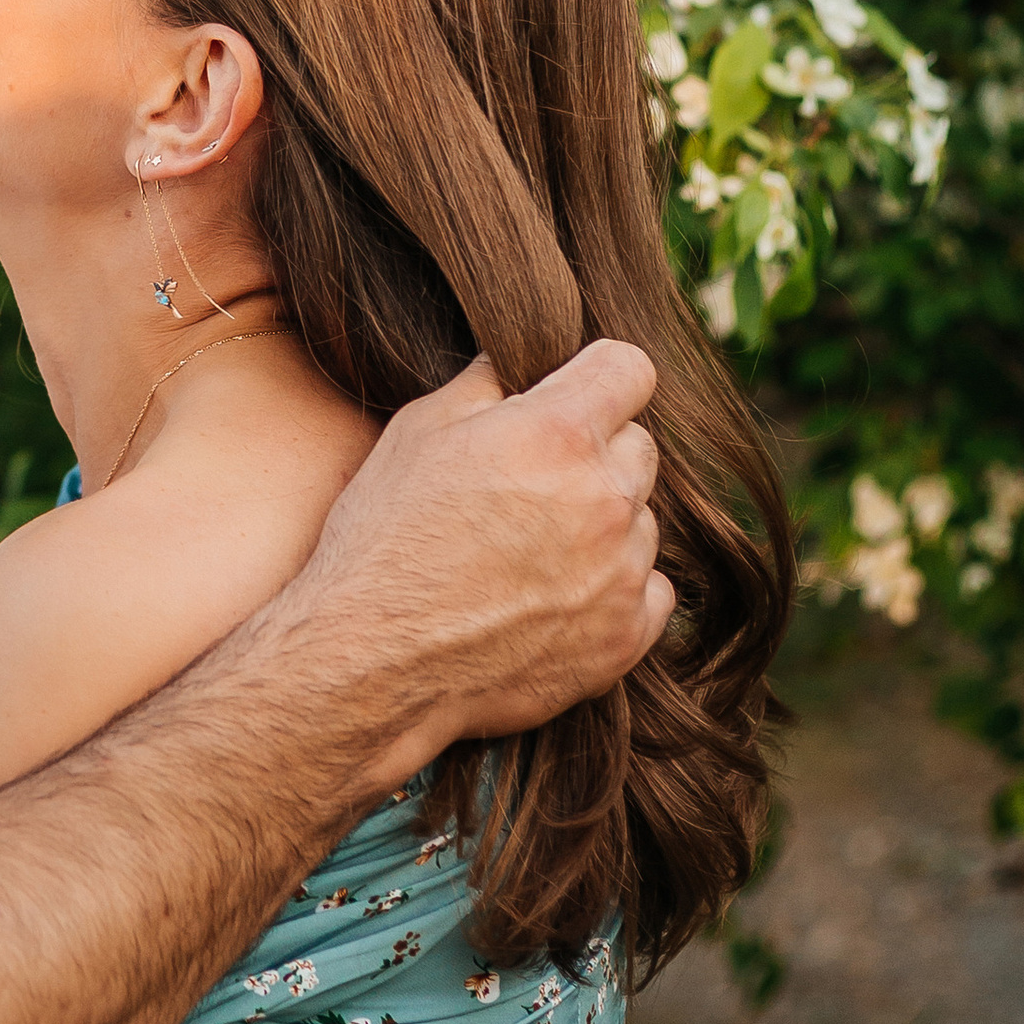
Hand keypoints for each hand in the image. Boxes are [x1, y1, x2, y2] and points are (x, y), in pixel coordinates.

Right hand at [282, 340, 670, 792]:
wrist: (371, 660)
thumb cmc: (384, 538)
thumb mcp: (418, 431)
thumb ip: (486, 383)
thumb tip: (519, 362)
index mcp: (557, 434)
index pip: (630, 369)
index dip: (599, 376)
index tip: (574, 396)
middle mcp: (605, 498)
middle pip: (639, 446)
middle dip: (594, 453)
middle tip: (529, 484)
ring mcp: (622, 573)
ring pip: (642, 520)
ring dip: (603, 524)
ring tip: (529, 550)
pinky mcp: (624, 637)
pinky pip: (651, 589)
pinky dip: (614, 588)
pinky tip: (553, 595)